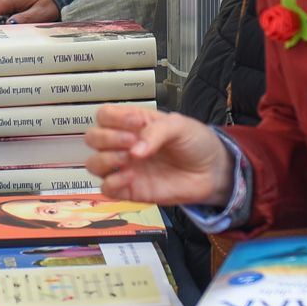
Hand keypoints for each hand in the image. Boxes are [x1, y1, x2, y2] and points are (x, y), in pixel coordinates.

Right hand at [83, 106, 232, 206]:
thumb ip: (156, 132)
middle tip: (131, 142)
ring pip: (93, 164)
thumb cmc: (196, 143)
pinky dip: (112, 183)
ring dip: (106, 160)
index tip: (137, 124)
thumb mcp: (179, 126)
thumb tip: (135, 151)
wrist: (213, 172)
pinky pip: (106, 189)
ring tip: (130, 160)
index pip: (105, 115)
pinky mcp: (131, 190)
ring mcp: (125, 168)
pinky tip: (130, 178)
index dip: (113, 118)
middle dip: (107, 138)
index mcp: (133, 123)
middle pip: (92, 138)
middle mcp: (124, 144)